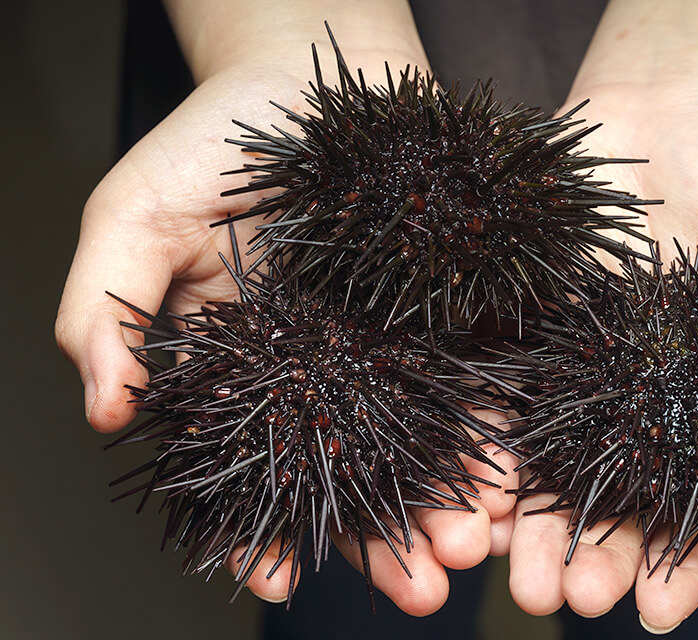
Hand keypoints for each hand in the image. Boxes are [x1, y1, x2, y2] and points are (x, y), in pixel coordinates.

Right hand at [54, 39, 516, 610]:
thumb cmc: (211, 143)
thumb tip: (108, 412)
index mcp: (245, 373)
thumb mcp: (133, 220)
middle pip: (352, 477)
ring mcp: (387, 351)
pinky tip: (510, 479)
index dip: (259, 530)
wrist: (307, 78)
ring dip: (450, 504)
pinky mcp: (445, 318)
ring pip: (422, 447)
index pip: (253, 472)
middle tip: (419, 590)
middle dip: (383, 542)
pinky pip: (475, 382)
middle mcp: (321, 377)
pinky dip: (494, 433)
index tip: (276, 576)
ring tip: (471, 550)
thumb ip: (108, 314)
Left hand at [507, 82, 697, 631]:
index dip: (686, 559)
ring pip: (551, 460)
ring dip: (531, 522)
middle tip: (572, 600)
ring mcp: (580, 365)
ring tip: (517, 577)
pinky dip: (487, 446)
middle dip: (595, 552)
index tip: (661, 610)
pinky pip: (502, 392)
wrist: (670, 106)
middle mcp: (642, 397)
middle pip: (616, 494)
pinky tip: (473, 495)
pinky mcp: (528, 324)